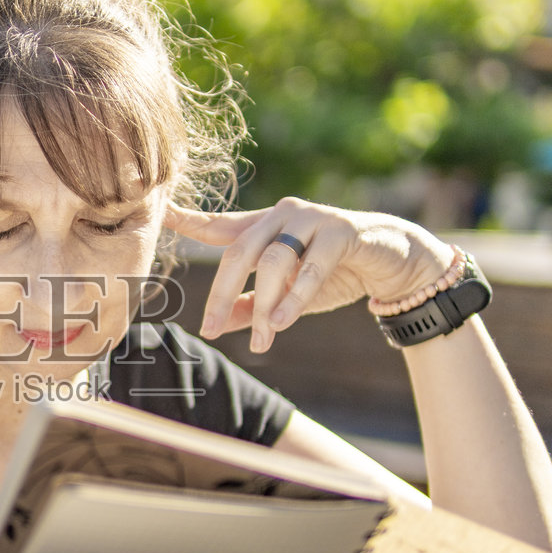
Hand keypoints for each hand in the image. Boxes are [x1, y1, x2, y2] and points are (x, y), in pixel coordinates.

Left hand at [164, 198, 454, 352]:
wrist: (393, 260)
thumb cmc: (335, 273)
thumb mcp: (287, 296)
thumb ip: (252, 307)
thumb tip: (218, 326)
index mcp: (264, 227)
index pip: (219, 226)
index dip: (188, 221)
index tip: (158, 213)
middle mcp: (282, 215)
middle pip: (238, 252)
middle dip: (221, 294)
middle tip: (211, 330)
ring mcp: (311, 219)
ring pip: (273, 261)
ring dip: (265, 305)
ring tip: (265, 339)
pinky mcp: (341, 230)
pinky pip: (311, 265)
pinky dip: (296, 295)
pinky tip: (284, 321)